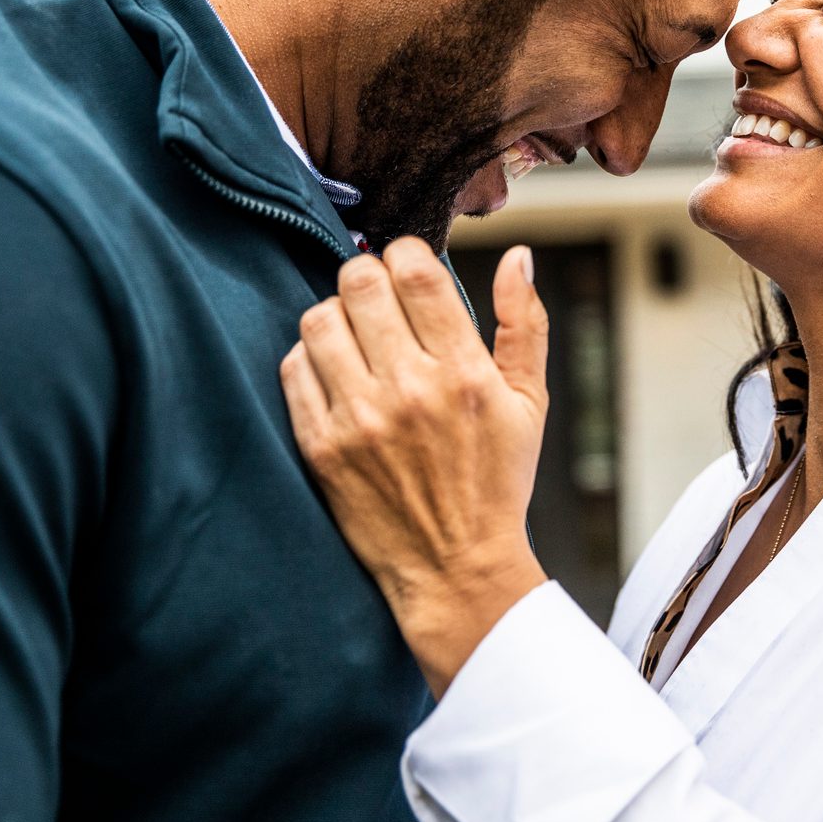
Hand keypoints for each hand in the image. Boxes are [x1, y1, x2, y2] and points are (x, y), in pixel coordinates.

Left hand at [281, 238, 551, 694]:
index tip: (408, 266)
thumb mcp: (528, 402)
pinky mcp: (322, 447)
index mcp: (464, 372)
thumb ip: (523, 324)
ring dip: (335, 315)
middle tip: (378, 297)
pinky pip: (294, 369)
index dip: (405, 252)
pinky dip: (310, 358)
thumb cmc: (496, 482)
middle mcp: (409, 390)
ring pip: (319, 320)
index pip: (414, 270)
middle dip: (368, 276)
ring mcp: (359, 419)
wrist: (455, 569)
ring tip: (355, 335)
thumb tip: (519, 254)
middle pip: (359, 283)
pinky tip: (335, 373)